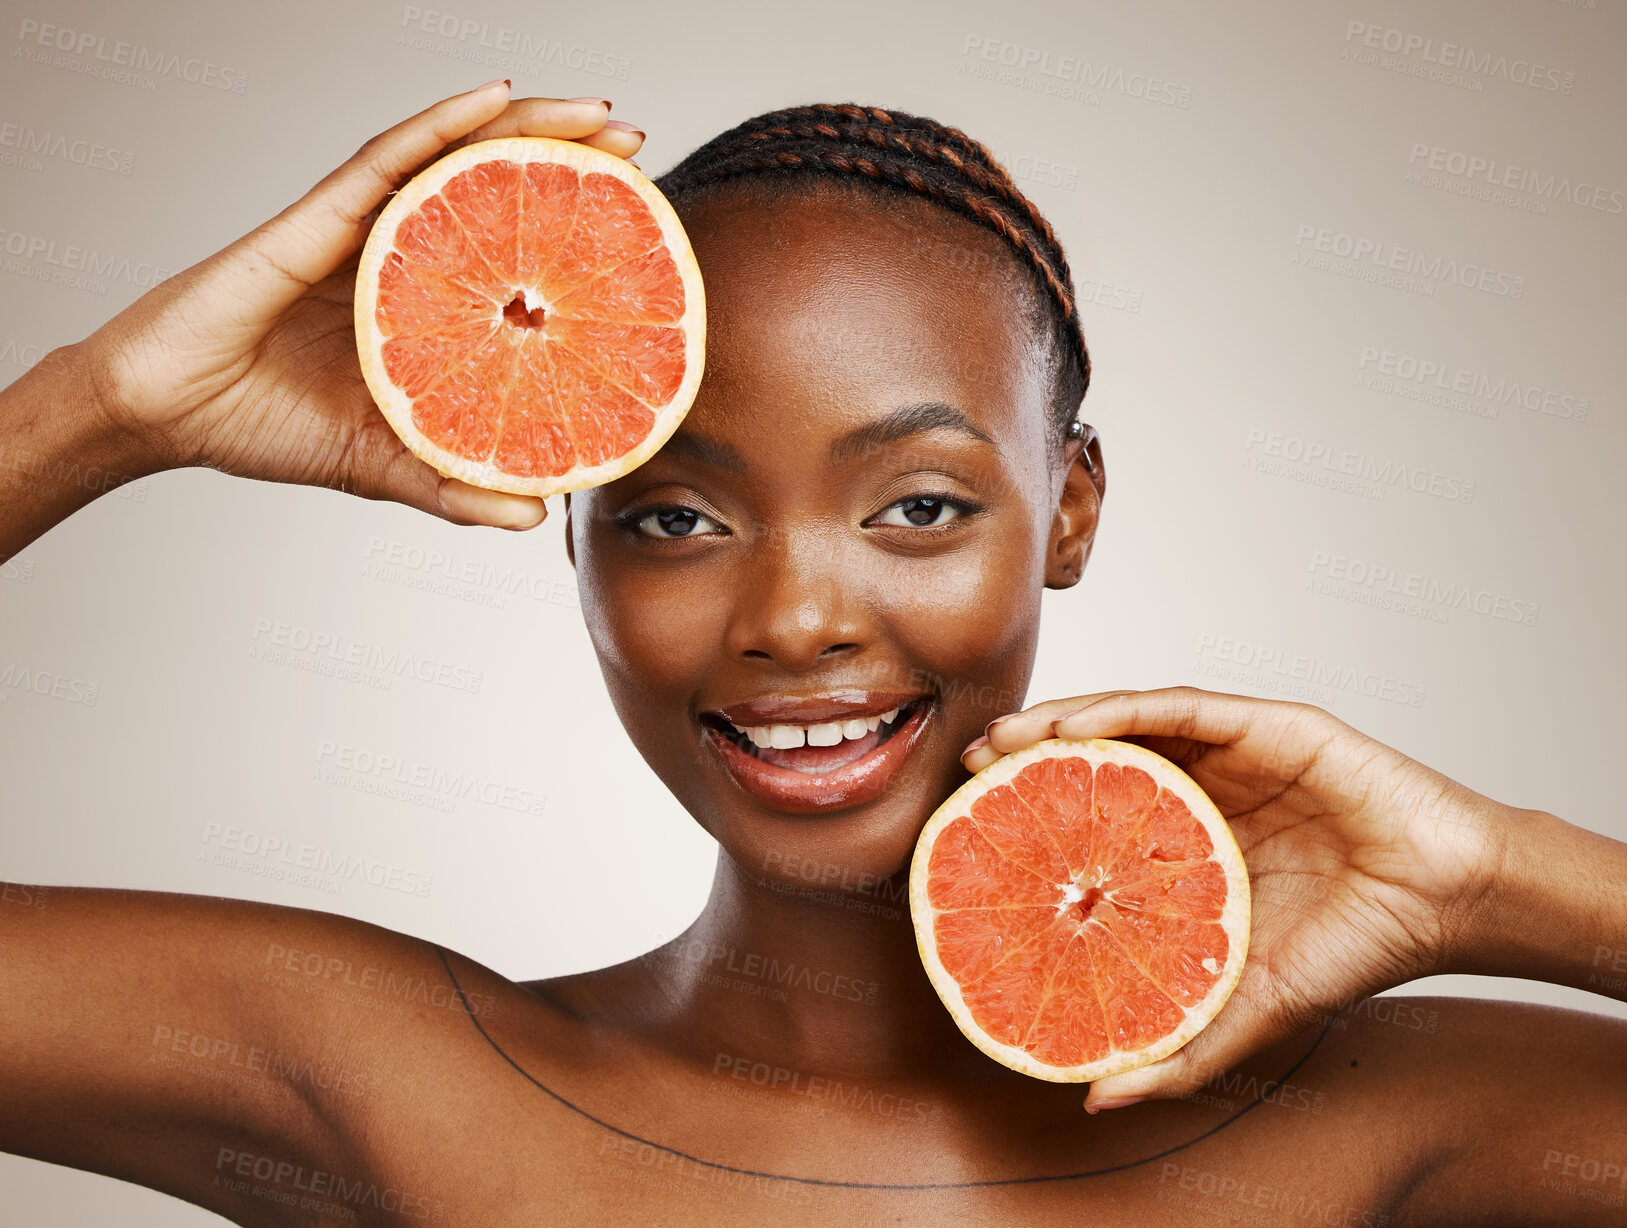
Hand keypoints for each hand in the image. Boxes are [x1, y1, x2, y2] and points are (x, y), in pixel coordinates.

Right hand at [74, 82, 643, 528]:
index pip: (509, 249)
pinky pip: (391, 156)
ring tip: (600, 115)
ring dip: (532, 126)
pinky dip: (446, 123)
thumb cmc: (265, 425)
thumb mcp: (384, 466)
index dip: (570, 230)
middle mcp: (399, 251)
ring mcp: (362, 227)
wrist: (167, 414)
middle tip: (638, 149)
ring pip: (459, 155)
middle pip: (498, 186)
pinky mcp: (319, 217)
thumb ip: (454, 484)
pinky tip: (498, 98)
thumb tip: (535, 515)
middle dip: (571, 160)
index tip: (640, 224)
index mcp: (420, 302)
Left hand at [961, 687, 1508, 1108]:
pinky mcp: (1265, 724)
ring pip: (1128, 722)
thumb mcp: (1246, 1008)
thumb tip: (1097, 1096)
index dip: (1035, 819)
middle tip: (967, 772)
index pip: (1097, 817)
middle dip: (1027, 760)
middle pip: (1099, 760)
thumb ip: (1178, 1048)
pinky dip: (1121, 709)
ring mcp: (1231, 752)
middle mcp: (1202, 788)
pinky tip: (1071, 726)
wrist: (1445, 904)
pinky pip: (1180, 707)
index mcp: (1192, 843)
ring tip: (1001, 740)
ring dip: (1058, 724)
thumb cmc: (1355, 947)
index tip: (973, 830)